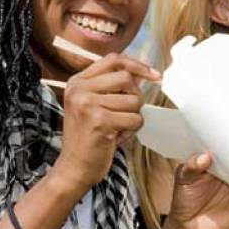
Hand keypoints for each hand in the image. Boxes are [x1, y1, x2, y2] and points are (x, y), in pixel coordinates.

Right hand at [53, 53, 160, 190]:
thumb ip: (111, 87)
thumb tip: (142, 73)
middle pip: (126, 78)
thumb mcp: (92, 106)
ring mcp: (88, 104)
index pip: (113, 60)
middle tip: (128, 113)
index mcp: (77, 82)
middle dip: (135, 96)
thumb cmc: (88, 138)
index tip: (155, 75)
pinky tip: (117, 138)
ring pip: (134, 100)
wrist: (74, 168)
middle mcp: (79, 90)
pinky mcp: (100, 121)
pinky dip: (132, 131)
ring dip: (133, 117)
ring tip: (118, 128)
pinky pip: (135, 119)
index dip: (137, 65)